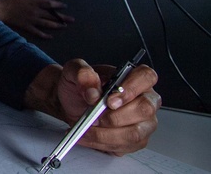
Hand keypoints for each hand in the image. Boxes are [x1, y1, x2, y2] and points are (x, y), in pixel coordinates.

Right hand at [0, 0, 72, 38]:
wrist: (2, 10)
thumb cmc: (12, 1)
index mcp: (35, 3)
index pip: (50, 4)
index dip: (58, 5)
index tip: (65, 6)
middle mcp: (35, 12)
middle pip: (51, 15)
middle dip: (62, 17)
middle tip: (71, 20)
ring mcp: (32, 20)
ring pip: (47, 24)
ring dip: (56, 26)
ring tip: (64, 27)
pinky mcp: (27, 27)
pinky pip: (37, 32)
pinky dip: (44, 35)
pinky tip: (50, 37)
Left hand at [27, 59, 160, 155]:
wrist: (71, 102)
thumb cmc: (79, 85)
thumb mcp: (73, 71)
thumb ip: (81, 73)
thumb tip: (92, 89)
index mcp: (134, 77)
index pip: (146, 77)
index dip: (131, 89)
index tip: (109, 100)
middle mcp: (145, 99)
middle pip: (144, 109)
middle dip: (115, 116)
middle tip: (95, 116)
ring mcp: (144, 122)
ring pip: (134, 133)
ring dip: (106, 133)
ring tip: (87, 127)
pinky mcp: (136, 141)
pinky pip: (124, 146)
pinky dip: (101, 143)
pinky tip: (87, 136)